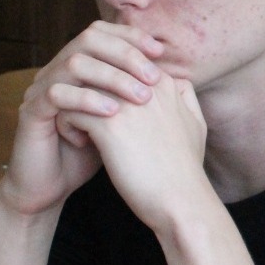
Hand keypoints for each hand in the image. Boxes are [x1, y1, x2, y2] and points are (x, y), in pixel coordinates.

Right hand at [0, 21, 162, 215]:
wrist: (56, 187)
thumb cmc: (96, 152)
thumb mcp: (129, 120)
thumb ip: (147, 96)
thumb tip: (181, 78)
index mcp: (81, 69)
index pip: (104, 33)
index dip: (131, 36)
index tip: (160, 52)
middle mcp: (59, 72)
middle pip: (89, 39)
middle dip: (125, 53)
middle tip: (153, 77)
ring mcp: (42, 89)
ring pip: (73, 63)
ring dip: (111, 77)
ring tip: (140, 98)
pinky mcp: (31, 113)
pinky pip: (55, 94)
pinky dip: (87, 100)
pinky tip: (112, 114)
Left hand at [59, 71, 207, 232]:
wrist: (182, 200)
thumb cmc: (186, 169)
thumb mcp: (197, 124)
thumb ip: (185, 97)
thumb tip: (176, 81)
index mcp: (167, 83)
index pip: (122, 64)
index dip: (108, 83)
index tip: (105, 108)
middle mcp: (147, 87)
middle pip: (99, 70)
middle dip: (86, 90)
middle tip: (84, 116)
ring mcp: (128, 104)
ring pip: (81, 87)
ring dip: (74, 105)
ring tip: (79, 129)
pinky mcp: (109, 126)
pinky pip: (70, 110)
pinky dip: (68, 124)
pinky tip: (78, 142)